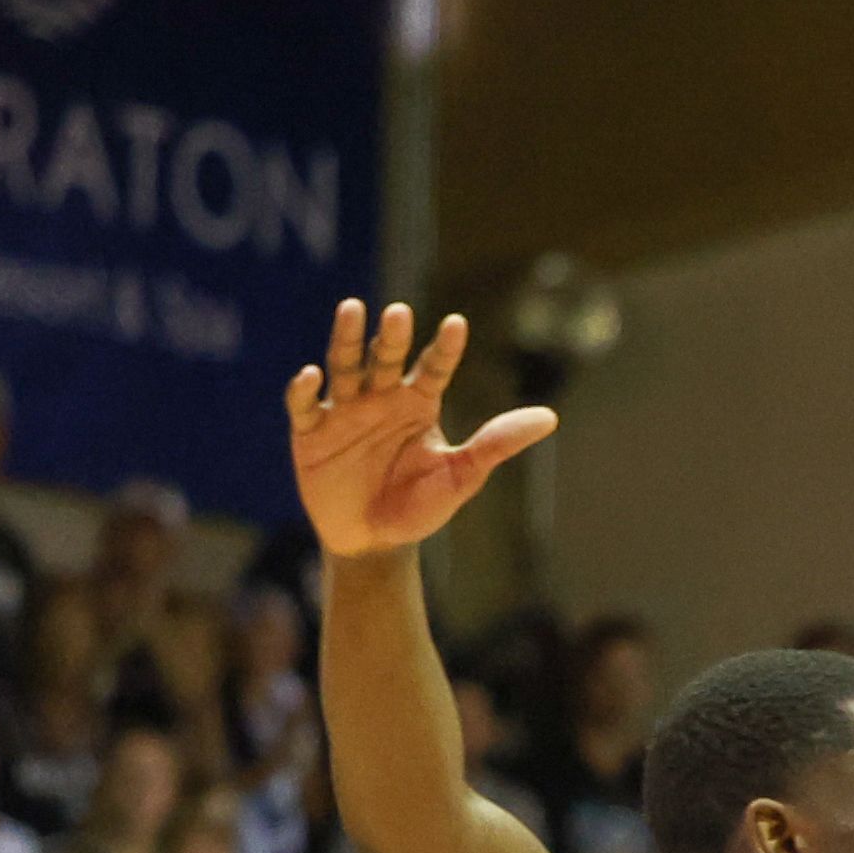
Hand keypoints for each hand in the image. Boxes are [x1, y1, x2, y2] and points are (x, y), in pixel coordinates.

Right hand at [284, 302, 555, 557]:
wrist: (375, 543)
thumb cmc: (421, 507)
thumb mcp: (461, 476)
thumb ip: (496, 444)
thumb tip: (550, 418)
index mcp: (418, 403)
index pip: (434, 367)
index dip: (445, 348)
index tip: (457, 325)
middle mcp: (381, 397)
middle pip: (386, 357)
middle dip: (391, 336)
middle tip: (399, 312)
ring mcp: (344, 411)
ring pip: (345, 366)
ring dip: (347, 340)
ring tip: (352, 308)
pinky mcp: (310, 433)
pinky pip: (303, 407)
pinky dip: (303, 390)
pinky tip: (311, 375)